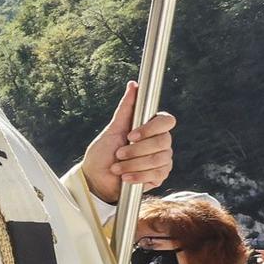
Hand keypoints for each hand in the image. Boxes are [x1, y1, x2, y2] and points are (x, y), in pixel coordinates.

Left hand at [81, 81, 174, 204]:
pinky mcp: (160, 176)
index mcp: (151, 128)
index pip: (167, 121)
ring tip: (117, 168)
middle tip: (118, 154)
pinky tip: (125, 177)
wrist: (96, 179)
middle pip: (164, 141)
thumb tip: (133, 85)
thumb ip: (126, 108)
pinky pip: (157, 174)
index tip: (130, 135)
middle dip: (136, 150)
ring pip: (160, 159)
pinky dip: (137, 176)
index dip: (150, 128)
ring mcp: (162, 159)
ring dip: (134, 164)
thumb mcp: (112, 129)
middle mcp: (160, 142)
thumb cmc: (103, 153)